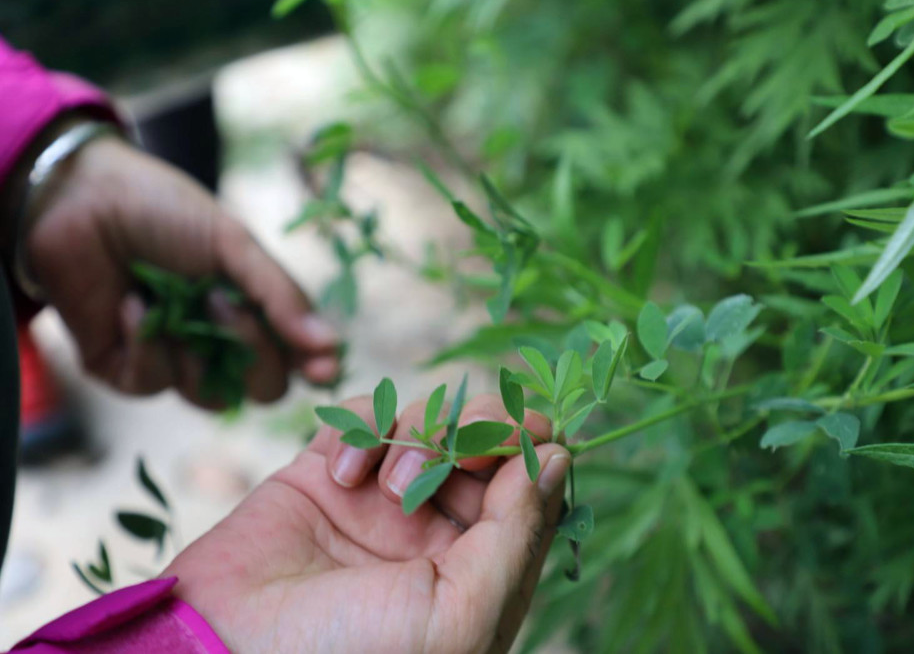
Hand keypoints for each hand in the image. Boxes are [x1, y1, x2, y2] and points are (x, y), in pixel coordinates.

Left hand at [21, 132, 338, 404]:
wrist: (81, 198)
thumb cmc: (165, 212)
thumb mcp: (233, 244)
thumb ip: (280, 296)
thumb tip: (330, 346)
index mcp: (253, 311)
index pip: (296, 358)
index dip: (313, 368)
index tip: (323, 368)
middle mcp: (219, 344)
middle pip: (262, 388)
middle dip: (251, 351)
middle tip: (222, 303)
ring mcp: (174, 360)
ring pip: (208, 396)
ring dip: (194, 348)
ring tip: (171, 296)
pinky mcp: (124, 371)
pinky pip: (152, 383)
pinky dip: (144, 344)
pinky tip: (130, 303)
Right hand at [162, 394, 570, 652]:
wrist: (224, 652)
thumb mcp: (461, 614)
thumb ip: (517, 535)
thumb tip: (558, 457)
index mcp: (480, 569)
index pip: (531, 486)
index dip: (532, 452)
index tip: (524, 443)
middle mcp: (436, 529)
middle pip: (487, 440)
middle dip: (477, 434)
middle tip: (454, 456)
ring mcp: (380, 498)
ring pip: (431, 418)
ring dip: (418, 435)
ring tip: (383, 487)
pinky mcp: (327, 470)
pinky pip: (367, 413)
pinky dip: (362, 428)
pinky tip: (340, 475)